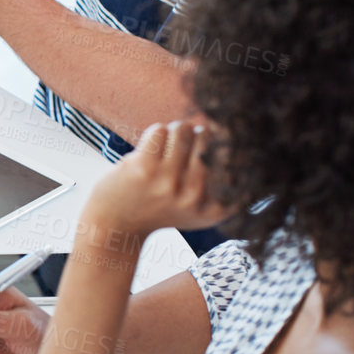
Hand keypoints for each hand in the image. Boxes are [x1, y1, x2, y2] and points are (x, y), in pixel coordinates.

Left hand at [81, 120, 225, 237]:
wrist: (116, 224)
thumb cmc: (160, 208)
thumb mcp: (198, 209)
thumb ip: (221, 184)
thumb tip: (235, 140)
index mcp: (214, 211)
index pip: (237, 166)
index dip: (229, 146)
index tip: (222, 142)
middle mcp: (193, 198)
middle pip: (210, 143)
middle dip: (201, 133)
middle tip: (191, 137)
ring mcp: (167, 183)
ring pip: (184, 132)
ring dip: (179, 128)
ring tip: (174, 135)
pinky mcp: (143, 168)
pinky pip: (160, 131)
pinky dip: (158, 131)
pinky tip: (155, 142)